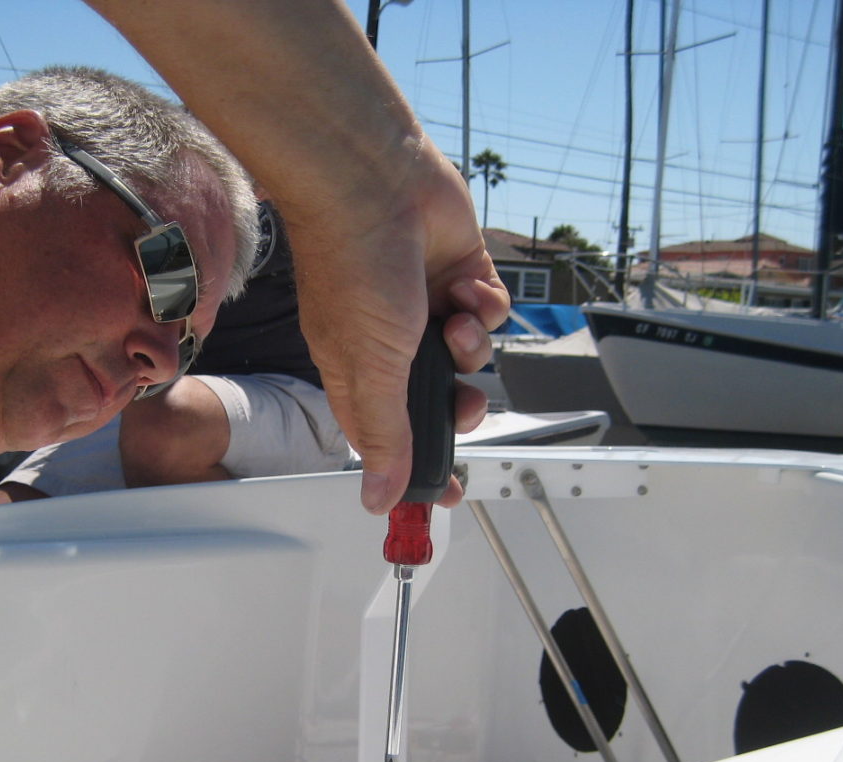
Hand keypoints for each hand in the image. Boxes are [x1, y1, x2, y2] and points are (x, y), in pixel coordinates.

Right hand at [285, 138, 508, 512]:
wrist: (374, 182)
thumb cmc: (355, 266)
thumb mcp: (370, 370)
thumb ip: (384, 437)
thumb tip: (379, 499)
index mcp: (358, 374)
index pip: (391, 438)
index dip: (419, 467)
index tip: (447, 495)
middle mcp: (392, 345)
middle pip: (439, 401)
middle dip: (459, 405)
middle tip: (462, 399)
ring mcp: (427, 309)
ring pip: (471, 356)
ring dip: (471, 345)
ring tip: (454, 321)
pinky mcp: (460, 275)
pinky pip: (488, 310)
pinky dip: (483, 303)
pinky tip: (463, 285)